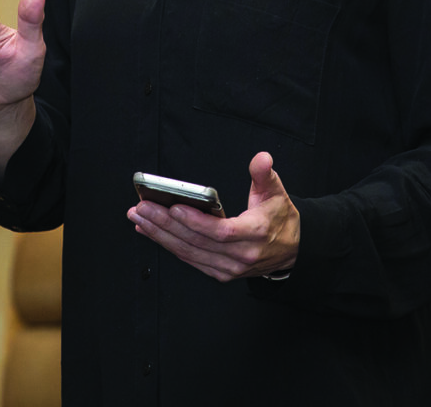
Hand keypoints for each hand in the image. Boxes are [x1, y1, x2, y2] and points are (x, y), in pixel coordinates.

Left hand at [126, 152, 299, 281]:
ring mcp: (228, 268)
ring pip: (188, 252)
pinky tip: (150, 231)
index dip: (196, 222)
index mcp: (255, 234)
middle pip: (197, 242)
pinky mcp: (219, 272)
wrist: (292, 251)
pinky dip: (168, 245)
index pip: (221, 232)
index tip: (174, 207)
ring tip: (139, 217)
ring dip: (160, 235)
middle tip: (142, 207)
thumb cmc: (280, 219)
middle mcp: (240, 256)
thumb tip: (262, 158)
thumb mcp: (276, 192)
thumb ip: (265, 174)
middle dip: (165, 224)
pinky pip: (189, 259)